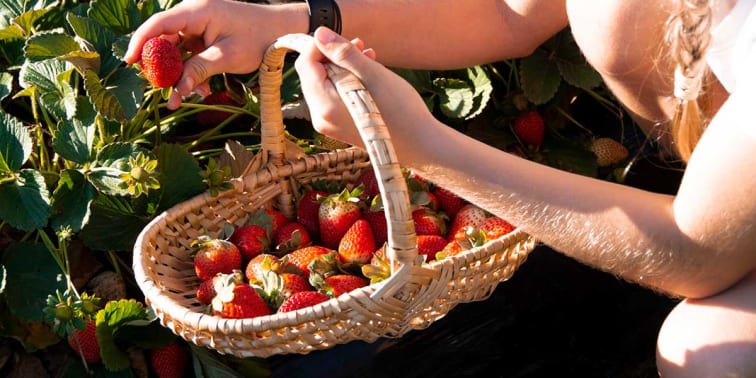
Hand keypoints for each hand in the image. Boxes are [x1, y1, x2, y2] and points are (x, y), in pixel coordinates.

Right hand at [124, 0, 301, 108]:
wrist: (283, 30)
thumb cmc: (259, 38)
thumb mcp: (227, 57)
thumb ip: (198, 71)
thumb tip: (175, 91)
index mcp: (198, 10)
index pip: (158, 24)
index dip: (141, 42)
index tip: (130, 63)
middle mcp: (194, 13)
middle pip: (163, 38)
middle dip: (161, 65)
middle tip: (160, 88)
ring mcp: (199, 23)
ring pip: (176, 49)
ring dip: (179, 72)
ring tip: (188, 93)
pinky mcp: (205, 34)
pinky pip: (189, 52)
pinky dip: (191, 69)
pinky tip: (199, 88)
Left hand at [295, 27, 437, 149]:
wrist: (420, 146)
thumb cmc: (400, 110)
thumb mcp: (372, 75)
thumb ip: (343, 54)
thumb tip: (320, 34)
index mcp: (324, 106)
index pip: (306, 64)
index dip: (322, 46)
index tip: (346, 39)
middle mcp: (321, 118)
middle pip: (313, 75)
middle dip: (333, 56)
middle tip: (360, 45)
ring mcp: (329, 125)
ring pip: (325, 84)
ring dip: (343, 67)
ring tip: (369, 58)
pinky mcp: (340, 127)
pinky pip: (335, 97)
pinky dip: (348, 82)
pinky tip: (368, 76)